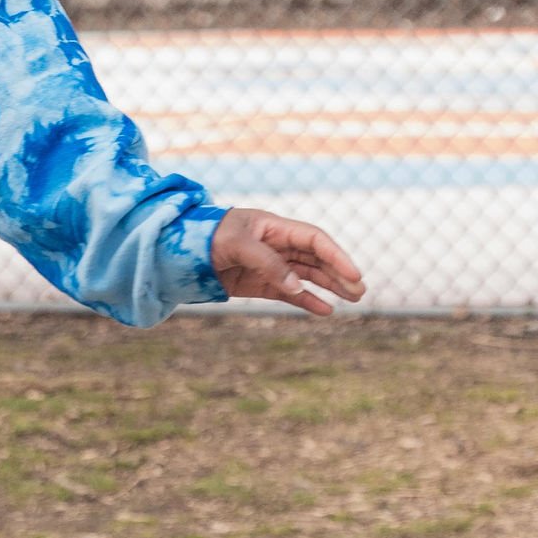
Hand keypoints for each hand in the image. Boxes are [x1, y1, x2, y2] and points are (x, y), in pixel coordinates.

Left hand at [209, 206, 364, 318]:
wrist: (177, 252)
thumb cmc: (207, 237)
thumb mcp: (236, 245)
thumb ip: (267, 263)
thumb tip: (296, 286)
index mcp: (274, 227)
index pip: (314, 239)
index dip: (336, 255)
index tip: (353, 273)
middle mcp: (276, 245)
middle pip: (316, 259)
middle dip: (339, 273)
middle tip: (360, 292)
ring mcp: (269, 265)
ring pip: (307, 276)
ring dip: (330, 287)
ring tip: (352, 300)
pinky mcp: (258, 283)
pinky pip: (289, 293)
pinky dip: (307, 301)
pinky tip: (325, 311)